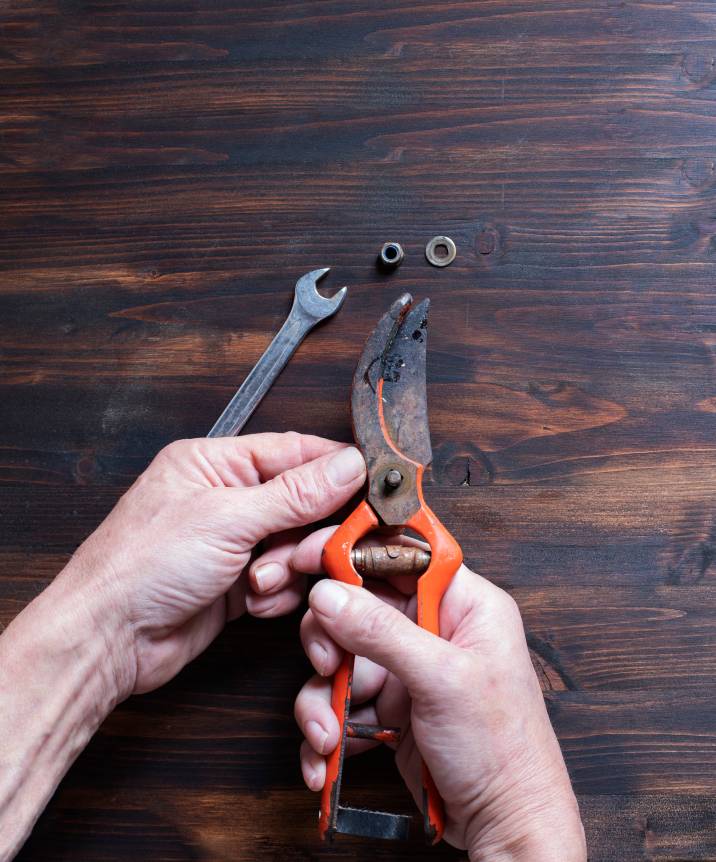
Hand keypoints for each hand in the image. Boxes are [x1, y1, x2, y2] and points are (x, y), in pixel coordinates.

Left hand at [63, 433, 365, 696]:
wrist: (109, 639)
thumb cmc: (142, 566)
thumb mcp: (228, 518)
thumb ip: (296, 493)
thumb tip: (347, 465)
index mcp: (215, 462)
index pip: (294, 452)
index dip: (335, 468)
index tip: (372, 485)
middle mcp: (226, 497)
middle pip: (302, 502)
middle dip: (307, 532)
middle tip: (310, 552)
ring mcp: (232, 541)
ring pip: (297, 545)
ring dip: (289, 568)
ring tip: (258, 581)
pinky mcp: (237, 581)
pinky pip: (284, 579)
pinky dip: (277, 593)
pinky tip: (252, 601)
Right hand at [293, 534, 585, 861]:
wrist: (505, 826)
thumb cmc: (503, 750)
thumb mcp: (442, 679)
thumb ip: (381, 632)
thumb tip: (329, 593)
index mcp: (463, 604)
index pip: (401, 554)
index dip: (354, 551)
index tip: (311, 558)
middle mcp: (433, 629)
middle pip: (358, 603)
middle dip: (330, 638)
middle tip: (327, 664)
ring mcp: (408, 669)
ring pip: (341, 656)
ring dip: (323, 696)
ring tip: (327, 735)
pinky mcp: (390, 706)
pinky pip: (340, 699)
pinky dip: (327, 727)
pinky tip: (328, 757)